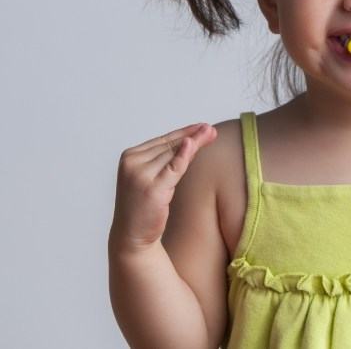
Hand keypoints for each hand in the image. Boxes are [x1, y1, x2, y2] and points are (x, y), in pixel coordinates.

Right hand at [110, 123, 216, 251]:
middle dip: (192, 136)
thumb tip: (192, 140)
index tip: (202, 126)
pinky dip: (184, 156)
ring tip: (211, 133)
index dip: (184, 132)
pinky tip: (193, 144)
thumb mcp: (154, 178)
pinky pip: (173, 168)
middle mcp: (132, 163)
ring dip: (194, 142)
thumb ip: (169, 159)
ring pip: (173, 154)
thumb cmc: (144, 206)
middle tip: (211, 128)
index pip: (162, 141)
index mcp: (129, 157)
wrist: (132, 236)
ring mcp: (140, 176)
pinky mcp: (152, 188)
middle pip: (169, 146)